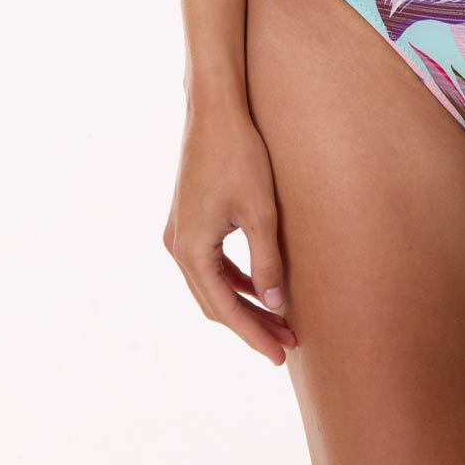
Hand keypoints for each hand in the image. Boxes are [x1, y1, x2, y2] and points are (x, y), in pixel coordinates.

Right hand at [162, 103, 297, 365]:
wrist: (215, 109)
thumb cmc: (239, 154)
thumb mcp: (260, 210)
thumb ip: (266, 260)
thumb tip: (275, 304)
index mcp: (191, 250)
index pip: (224, 308)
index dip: (253, 333)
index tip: (279, 355)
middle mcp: (178, 247)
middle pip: (215, 302)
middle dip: (251, 324)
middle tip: (286, 343)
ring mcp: (180, 233)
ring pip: (213, 284)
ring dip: (244, 303)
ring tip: (279, 320)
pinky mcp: (189, 220)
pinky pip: (212, 264)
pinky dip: (235, 279)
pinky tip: (260, 286)